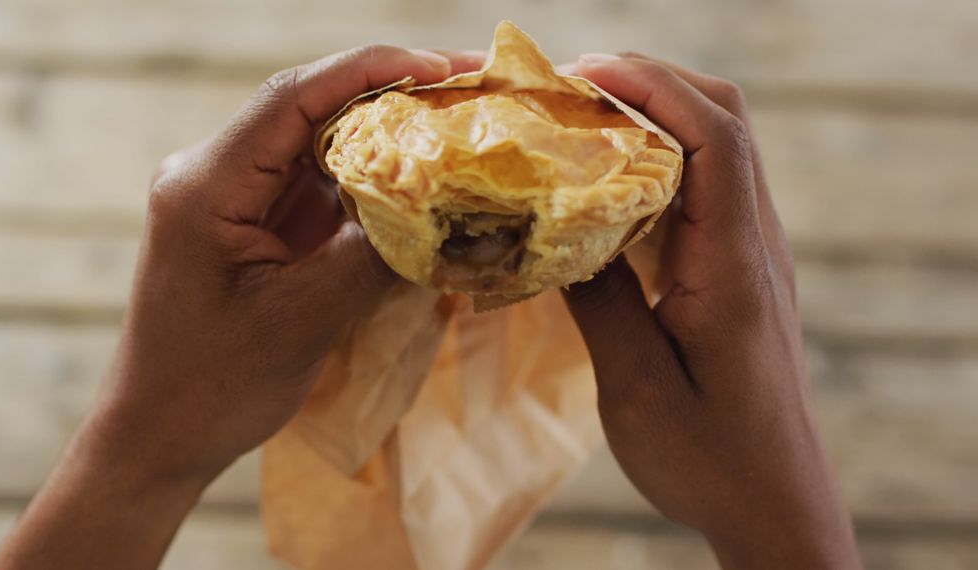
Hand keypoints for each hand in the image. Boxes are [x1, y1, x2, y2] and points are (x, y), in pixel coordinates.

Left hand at [0, 46, 475, 569]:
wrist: (159, 434)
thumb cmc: (214, 387)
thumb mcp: (303, 321)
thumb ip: (373, 257)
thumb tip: (446, 206)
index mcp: (206, 187)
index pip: (293, 98)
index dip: (371, 71)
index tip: (440, 69)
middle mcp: (213, 174)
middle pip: (309, 109)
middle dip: (390, 97)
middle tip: (467, 95)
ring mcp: (232, 197)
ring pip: (317, 144)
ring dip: (383, 139)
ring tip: (454, 134)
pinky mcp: (251, 223)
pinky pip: (315, 184)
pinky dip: (367, 182)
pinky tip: (416, 185)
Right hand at [562, 54, 860, 568]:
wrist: (776, 505)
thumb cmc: (710, 460)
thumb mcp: (639, 389)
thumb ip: (601, 303)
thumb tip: (560, 230)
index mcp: (735, 266)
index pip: (714, 138)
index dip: (653, 87)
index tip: (582, 75)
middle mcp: (755, 245)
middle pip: (725, 120)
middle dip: (651, 83)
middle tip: (570, 89)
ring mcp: (752, 255)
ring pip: (717, 148)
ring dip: (654, 117)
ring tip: (579, 122)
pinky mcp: (738, 272)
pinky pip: (706, 189)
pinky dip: (659, 161)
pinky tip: (606, 184)